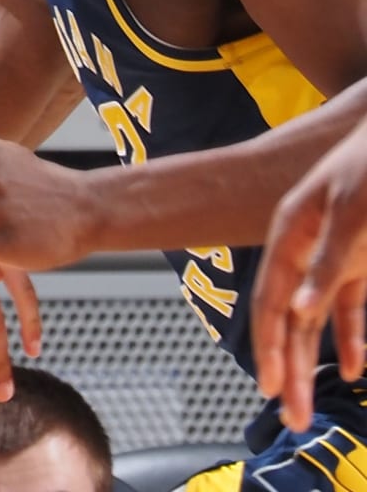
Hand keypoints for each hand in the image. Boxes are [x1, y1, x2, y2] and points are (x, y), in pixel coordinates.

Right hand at [253, 115, 366, 430]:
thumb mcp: (353, 211)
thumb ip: (329, 262)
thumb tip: (301, 310)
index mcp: (292, 233)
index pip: (272, 301)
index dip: (270, 345)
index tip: (272, 386)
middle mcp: (306, 250)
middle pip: (290, 318)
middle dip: (290, 368)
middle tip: (292, 415)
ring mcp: (334, 257)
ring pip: (317, 320)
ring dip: (314, 361)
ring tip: (310, 405)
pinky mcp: (361, 262)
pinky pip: (349, 308)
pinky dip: (350, 337)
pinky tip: (352, 365)